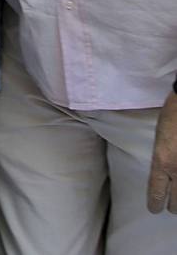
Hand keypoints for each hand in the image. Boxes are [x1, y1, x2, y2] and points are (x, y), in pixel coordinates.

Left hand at [147, 91, 176, 213]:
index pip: (157, 191)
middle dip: (173, 206)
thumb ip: (162, 160)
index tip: (154, 209)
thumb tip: (166, 175)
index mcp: (162, 161)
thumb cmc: (173, 118)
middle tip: (171, 208)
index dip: (155, 203)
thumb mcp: (160, 140)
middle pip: (176, 202)